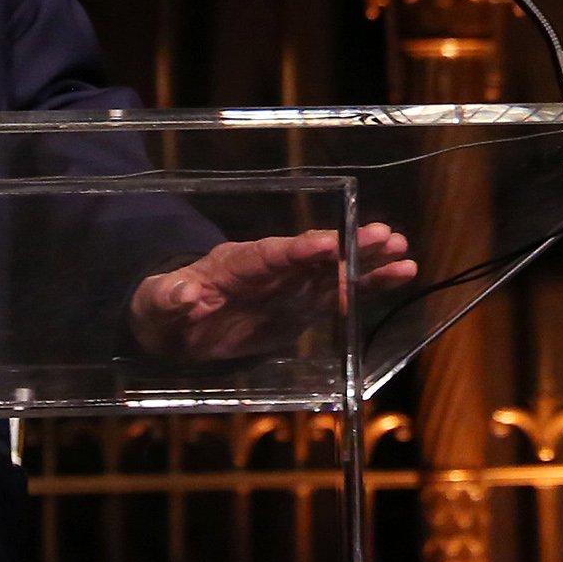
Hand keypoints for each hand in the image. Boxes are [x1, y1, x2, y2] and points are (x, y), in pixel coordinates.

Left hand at [127, 221, 417, 362]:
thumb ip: (171, 300)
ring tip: (403, 253)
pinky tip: (399, 276)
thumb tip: (184, 295)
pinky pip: (339, 292)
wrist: (177, 327)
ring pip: (333, 269)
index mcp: (235, 264)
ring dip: (367, 262)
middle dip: (346, 245)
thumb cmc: (165, 310)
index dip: (298, 250)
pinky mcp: (302, 304)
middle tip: (385, 235)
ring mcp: (290, 284)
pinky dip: (367, 285)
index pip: (270, 254)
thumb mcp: (159, 306)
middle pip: (312, 254)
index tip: (328, 244)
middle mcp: (270, 267)